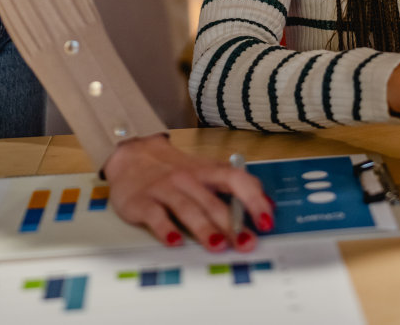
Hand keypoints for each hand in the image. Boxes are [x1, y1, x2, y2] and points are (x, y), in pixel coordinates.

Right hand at [103, 136, 273, 251]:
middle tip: (246, 243)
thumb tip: (267, 205)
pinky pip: (155, 215)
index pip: (237, 180)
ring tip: (217, 245)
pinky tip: (175, 241)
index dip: (254, 200)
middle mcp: (188, 179)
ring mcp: (165, 189)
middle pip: (213, 201)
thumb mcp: (206, 170)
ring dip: (204, 228)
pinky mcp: (142, 201)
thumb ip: (233, 186)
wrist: (132, 154)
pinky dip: (165, 229)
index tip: (267, 221)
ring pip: (187, 208)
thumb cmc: (175, 169)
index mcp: (207, 171)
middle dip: (231, 224)